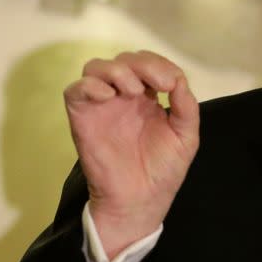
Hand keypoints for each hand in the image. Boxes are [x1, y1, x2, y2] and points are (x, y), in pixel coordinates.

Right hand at [63, 50, 198, 258]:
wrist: (140, 201)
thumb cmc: (163, 170)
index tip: (171, 84)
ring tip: (133, 91)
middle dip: (143, 64)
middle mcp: (122, 96)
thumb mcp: (185, 136)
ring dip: (117, 70)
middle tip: (158, 85)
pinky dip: (89, 85)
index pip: (149, 64)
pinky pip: (74, 90)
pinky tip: (108, 96)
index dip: (160, 65)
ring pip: (96, 67)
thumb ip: (186, 107)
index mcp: (148, 97)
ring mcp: (101, 105)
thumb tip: (179, 79)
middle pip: (125, 60)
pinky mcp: (82, 118)